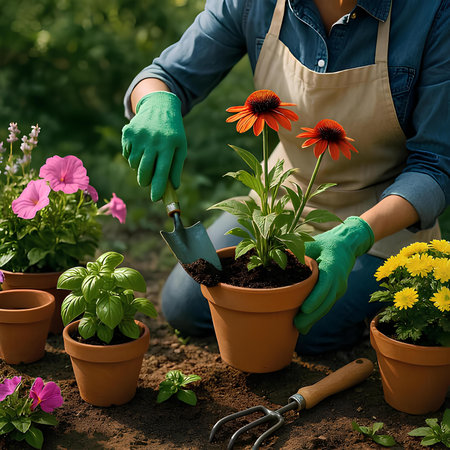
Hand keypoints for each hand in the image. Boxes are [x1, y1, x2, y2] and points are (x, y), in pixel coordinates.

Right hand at [121, 91, 186, 201]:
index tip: (155, 199)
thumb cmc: (172, 132)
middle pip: (145, 171)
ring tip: (147, 156)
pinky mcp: (128, 132)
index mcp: (168, 145)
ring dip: (139, 167)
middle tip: (147, 183)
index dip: (158, 187)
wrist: (159, 106)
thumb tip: (173, 187)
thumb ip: (176, 167)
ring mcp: (139, 136)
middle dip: (145, 181)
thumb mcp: (180, 147)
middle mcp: (153, 140)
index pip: (161, 172)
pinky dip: (132, 156)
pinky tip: (140, 147)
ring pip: (134, 164)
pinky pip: (127, 154)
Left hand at [294, 216, 373, 333]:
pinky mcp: (337, 292)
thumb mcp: (312, 244)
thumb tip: (276, 256)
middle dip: (312, 315)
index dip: (315, 298)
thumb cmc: (325, 243)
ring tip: (300, 328)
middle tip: (297, 325)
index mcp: (332, 267)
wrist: (346, 245)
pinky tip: (307, 324)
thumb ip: (298, 252)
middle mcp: (338, 280)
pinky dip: (317, 314)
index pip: (324, 285)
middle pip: (326, 301)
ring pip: (327, 306)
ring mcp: (339, 288)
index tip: (304, 309)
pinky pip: (327, 305)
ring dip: (314, 319)